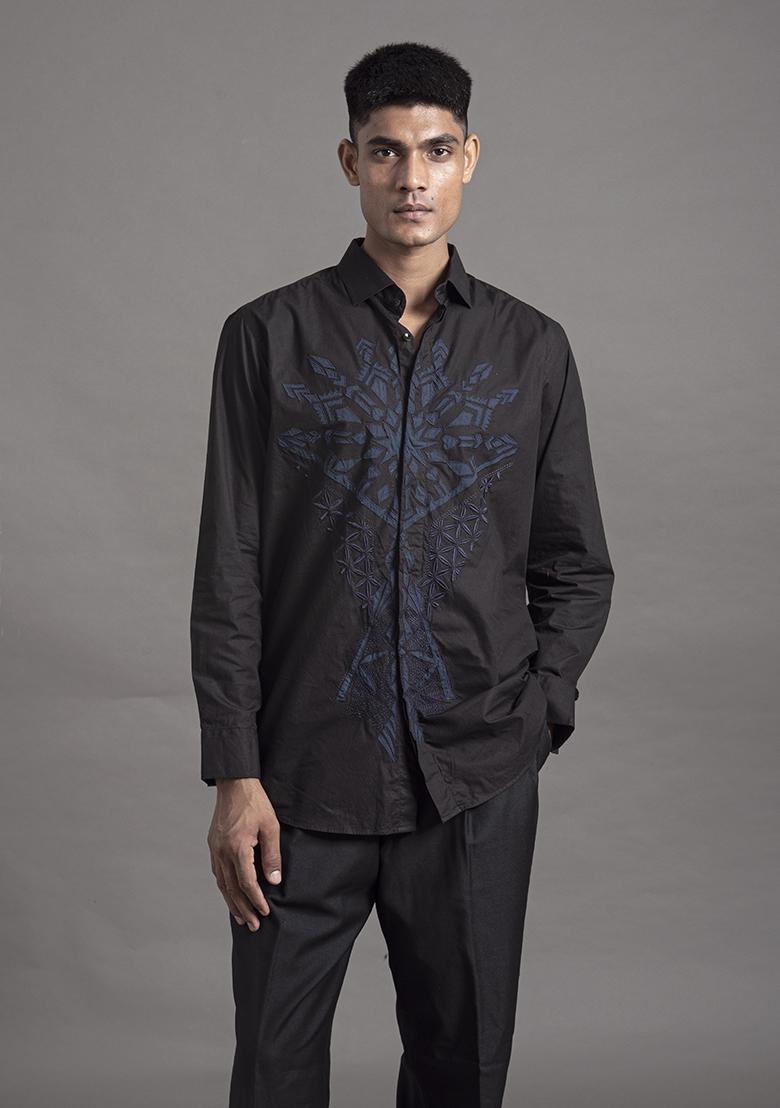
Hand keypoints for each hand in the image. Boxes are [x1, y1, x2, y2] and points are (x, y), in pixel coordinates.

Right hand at [208, 778, 281, 930]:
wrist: (234, 784)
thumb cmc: (255, 803)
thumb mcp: (271, 827)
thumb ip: (272, 855)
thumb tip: (274, 881)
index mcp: (237, 847)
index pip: (246, 882)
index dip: (256, 900)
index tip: (265, 912)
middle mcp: (222, 851)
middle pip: (232, 888)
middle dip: (243, 908)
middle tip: (253, 925)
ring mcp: (215, 849)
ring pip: (222, 883)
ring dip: (231, 902)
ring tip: (241, 917)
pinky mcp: (213, 845)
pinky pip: (218, 872)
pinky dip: (224, 887)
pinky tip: (230, 895)